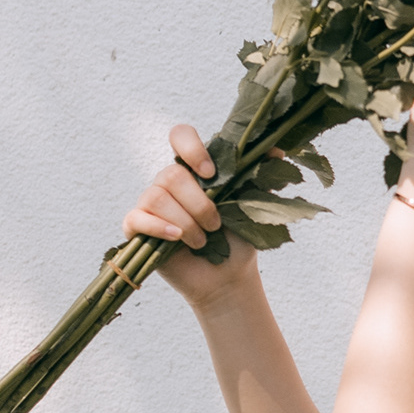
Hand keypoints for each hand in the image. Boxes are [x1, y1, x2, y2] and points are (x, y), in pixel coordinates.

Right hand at [121, 123, 259, 309]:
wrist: (228, 276)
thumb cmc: (238, 239)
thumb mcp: (254, 205)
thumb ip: (261, 176)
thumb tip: (278, 150)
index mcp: (194, 170)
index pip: (180, 136)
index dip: (191, 148)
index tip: (210, 173)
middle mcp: (169, 182)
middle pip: (171, 174)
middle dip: (199, 204)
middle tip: (216, 225)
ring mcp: (150, 204)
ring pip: (157, 197)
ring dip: (186, 222)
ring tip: (202, 241)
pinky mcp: (137, 228)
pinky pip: (136, 218)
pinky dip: (159, 228)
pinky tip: (177, 239)